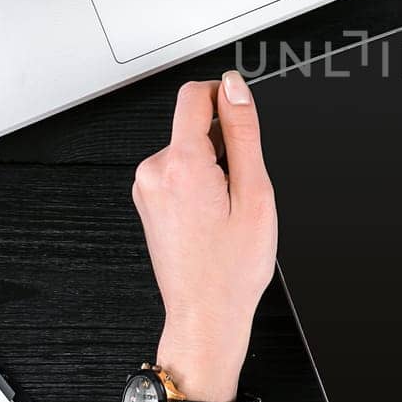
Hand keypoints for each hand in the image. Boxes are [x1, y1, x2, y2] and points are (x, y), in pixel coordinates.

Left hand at [130, 72, 274, 401]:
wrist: (206, 314)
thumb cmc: (232, 267)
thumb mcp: (254, 192)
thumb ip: (243, 131)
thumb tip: (235, 87)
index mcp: (182, 164)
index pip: (195, 95)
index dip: (224, 94)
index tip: (242, 111)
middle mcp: (154, 172)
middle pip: (192, 123)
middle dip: (222, 141)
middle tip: (243, 183)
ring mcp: (147, 188)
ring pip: (186, 148)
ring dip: (211, 163)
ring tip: (228, 206)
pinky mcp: (148, 201)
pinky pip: (177, 170)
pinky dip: (198, 180)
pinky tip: (213, 215)